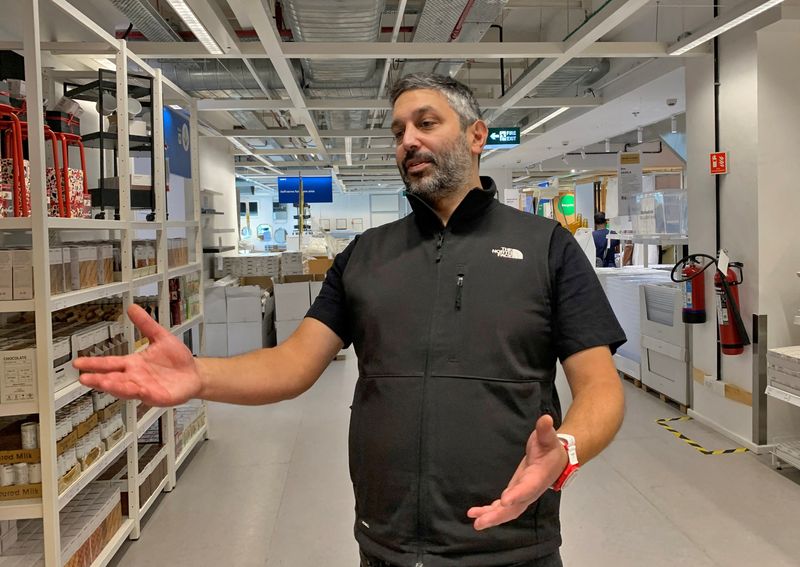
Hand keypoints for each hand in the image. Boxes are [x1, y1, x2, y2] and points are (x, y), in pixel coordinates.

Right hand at [74, 305, 201, 405]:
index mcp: (133, 364)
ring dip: (114, 386)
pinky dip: (138, 392)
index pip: (110, 364)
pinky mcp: (157, 396)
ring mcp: (144, 388)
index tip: (78, 363)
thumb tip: (132, 307)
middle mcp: (135, 377)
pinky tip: (133, 388)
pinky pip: (145, 395)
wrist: (195, 373)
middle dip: (98, 379)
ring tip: (102, 382)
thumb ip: (146, 324)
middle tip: (84, 378)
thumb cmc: (177, 359)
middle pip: (113, 379)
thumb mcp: (160, 337)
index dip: (94, 364)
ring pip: (125, 389)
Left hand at [466, 414, 567, 530]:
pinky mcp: (515, 494)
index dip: (517, 494)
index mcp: (537, 478)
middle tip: (480, 522)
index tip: (504, 500)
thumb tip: (546, 419)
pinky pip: (503, 507)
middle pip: (515, 508)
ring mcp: (522, 495)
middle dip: (498, 516)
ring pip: (508, 511)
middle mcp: (529, 491)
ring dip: (491, 517)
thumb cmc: (551, 449)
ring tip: (475, 520)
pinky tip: (477, 514)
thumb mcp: (548, 438)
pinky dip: (490, 511)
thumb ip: (545, 430)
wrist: (558, 461)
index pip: (527, 488)